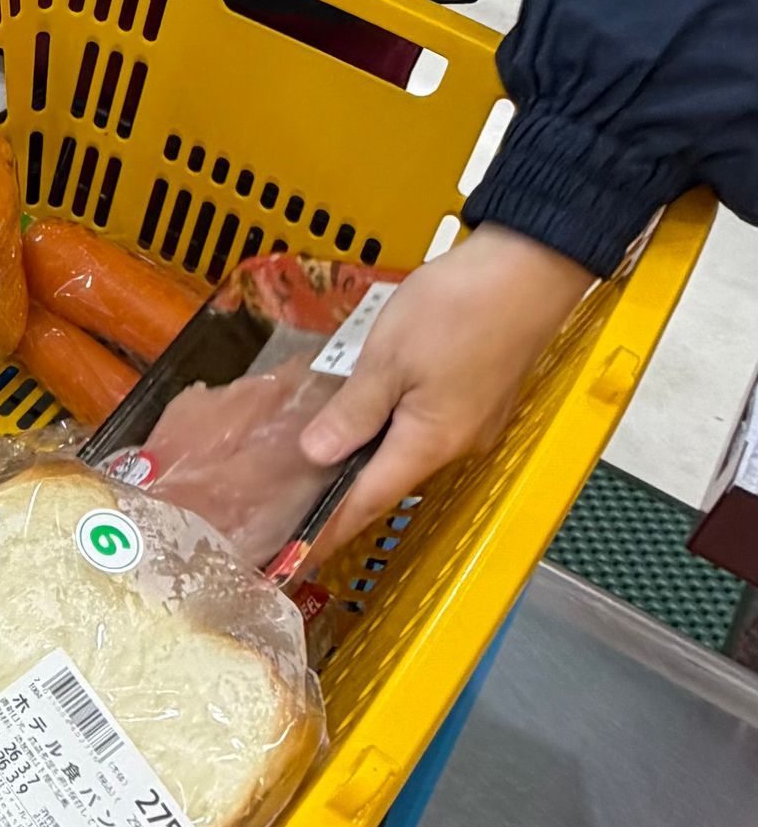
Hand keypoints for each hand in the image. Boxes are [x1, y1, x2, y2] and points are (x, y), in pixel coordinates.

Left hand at [299, 225, 595, 562]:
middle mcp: (457, 445)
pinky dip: (393, 426)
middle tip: (296, 499)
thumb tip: (317, 457)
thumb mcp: (389, 358)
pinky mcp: (482, 395)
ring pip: (410, 449)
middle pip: (390, 479)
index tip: (299, 557)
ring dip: (369, 454)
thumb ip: (354, 412)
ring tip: (322, 456)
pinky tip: (369, 411)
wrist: (529, 268)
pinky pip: (427, 424)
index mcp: (430, 444)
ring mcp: (474, 421)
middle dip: (345, 493)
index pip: (369, 502)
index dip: (331, 528)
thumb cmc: (455, 310)